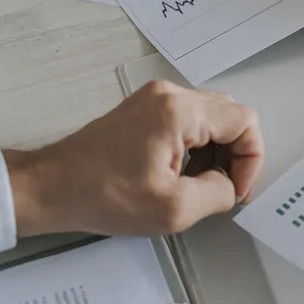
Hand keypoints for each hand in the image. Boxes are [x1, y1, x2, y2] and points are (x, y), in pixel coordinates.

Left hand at [5, 80, 263, 237]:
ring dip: (214, 153)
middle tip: (219, 189)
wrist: (52, 187)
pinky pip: (187, 122)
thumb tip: (230, 185)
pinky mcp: (143, 109)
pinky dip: (194, 148)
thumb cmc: (104, 196)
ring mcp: (154, 98)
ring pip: (210, 118)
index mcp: (179, 111)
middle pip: (229, 115)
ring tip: (194, 185)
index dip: (250, 160)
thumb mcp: (174, 209)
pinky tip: (177, 175)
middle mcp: (169, 94)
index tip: (234, 191)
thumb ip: (219, 193)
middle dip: (234, 155)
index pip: (244, 121)